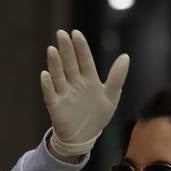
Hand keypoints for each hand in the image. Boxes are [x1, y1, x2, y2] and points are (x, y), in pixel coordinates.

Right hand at [39, 29, 129, 158]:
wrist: (84, 137)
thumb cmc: (97, 116)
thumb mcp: (111, 97)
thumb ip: (117, 78)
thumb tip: (126, 56)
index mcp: (89, 79)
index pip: (84, 60)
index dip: (80, 47)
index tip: (76, 33)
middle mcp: (75, 83)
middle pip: (69, 63)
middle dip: (66, 49)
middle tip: (61, 34)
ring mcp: (64, 93)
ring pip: (59, 75)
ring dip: (55, 63)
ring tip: (52, 49)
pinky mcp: (55, 106)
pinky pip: (50, 94)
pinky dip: (47, 85)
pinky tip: (45, 75)